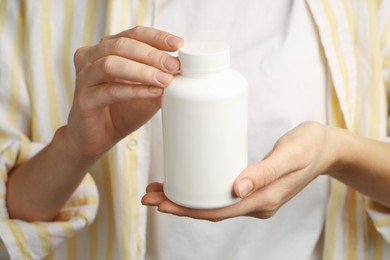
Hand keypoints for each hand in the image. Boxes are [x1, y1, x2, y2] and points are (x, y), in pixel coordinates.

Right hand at [65, 26, 182, 156]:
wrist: (98, 137)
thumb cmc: (122, 110)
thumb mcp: (147, 90)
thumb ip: (161, 77)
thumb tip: (183, 68)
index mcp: (107, 48)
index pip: (134, 34)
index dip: (157, 37)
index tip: (178, 44)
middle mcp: (92, 57)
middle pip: (122, 45)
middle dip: (152, 54)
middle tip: (174, 65)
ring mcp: (85, 77)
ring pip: (111, 64)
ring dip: (142, 71)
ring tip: (165, 79)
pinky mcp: (84, 99)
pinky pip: (110, 90)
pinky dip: (134, 90)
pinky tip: (152, 92)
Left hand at [142, 121, 335, 220]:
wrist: (327, 148)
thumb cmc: (309, 145)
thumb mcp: (289, 154)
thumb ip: (265, 171)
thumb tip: (236, 189)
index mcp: (264, 200)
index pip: (217, 211)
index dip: (187, 209)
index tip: (161, 201)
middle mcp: (257, 203)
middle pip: (210, 210)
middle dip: (178, 205)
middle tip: (149, 195)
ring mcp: (255, 197)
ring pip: (214, 204)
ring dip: (186, 199)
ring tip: (160, 190)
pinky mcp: (253, 187)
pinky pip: (222, 195)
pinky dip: (201, 191)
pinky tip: (188, 182)